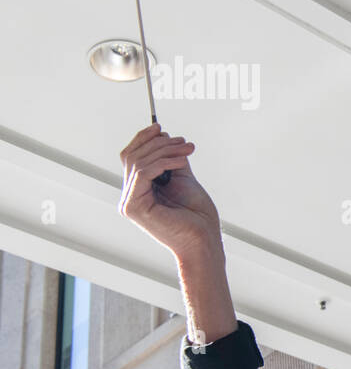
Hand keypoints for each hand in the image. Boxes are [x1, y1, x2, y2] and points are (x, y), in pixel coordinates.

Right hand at [119, 123, 220, 258]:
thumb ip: (171, 161)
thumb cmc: (197, 216)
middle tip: (184, 143)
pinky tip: (182, 162)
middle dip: (159, 143)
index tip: (162, 128)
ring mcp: (129, 202)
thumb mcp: (183, 179)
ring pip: (138, 162)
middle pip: (133, 156)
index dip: (143, 139)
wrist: (203, 241)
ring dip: (166, 151)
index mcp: (139, 190)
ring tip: (188, 150)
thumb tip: (165, 138)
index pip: (131, 157)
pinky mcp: (134, 207)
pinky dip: (164, 162)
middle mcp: (129, 196)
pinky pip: (143, 173)